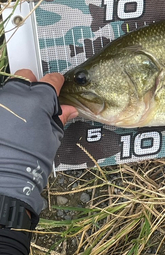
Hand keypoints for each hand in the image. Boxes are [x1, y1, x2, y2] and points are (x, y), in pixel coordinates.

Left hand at [0, 69, 76, 216]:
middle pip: (25, 77)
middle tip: (38, 100)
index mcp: (38, 98)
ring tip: (21, 116)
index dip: (57, 83)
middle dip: (32, 85)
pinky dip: (6, 110)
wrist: (4, 177)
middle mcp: (15, 95)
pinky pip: (1, 105)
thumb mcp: (52, 137)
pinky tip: (10, 124)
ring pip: (9, 89)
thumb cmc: (30, 159)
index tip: (58, 86)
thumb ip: (59, 118)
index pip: (51, 80)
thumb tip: (68, 110)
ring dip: (17, 98)